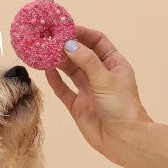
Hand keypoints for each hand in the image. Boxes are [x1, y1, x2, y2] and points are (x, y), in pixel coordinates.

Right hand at [45, 26, 151, 163]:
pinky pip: (64, 90)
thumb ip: (86, 61)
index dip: (82, 34)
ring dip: (58, 62)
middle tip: (49, 39)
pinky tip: (46, 71)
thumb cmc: (121, 107)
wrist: (123, 139)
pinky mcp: (78, 107)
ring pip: (70, 72)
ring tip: (44, 53)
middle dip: (66, 47)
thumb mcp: (105, 79)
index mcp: (114, 65)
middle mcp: (100, 76)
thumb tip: (68, 45)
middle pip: (81, 55)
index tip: (66, 28)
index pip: (97, 42)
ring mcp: (88, 91)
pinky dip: (55, 81)